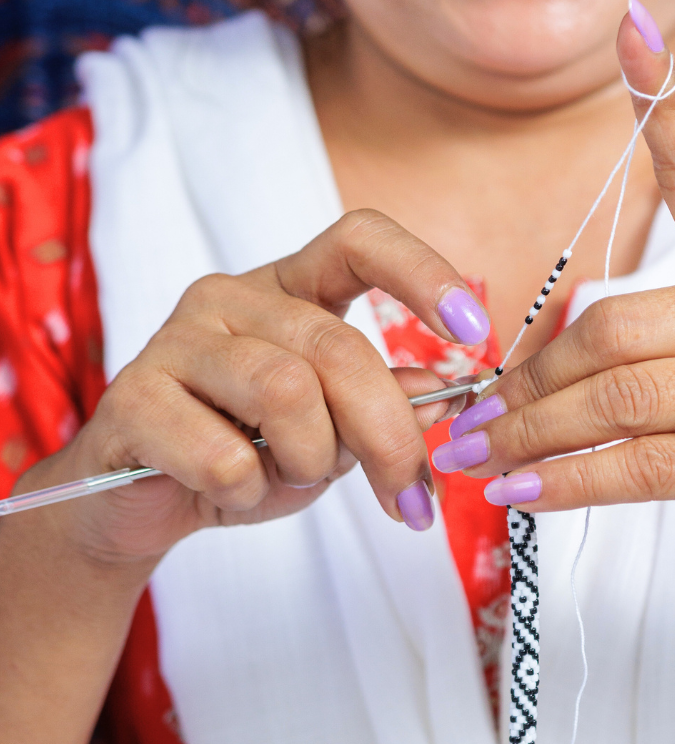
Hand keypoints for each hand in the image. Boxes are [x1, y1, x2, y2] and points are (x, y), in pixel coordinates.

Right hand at [25, 210, 490, 569]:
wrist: (138, 504)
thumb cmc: (243, 454)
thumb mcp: (331, 433)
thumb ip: (382, 408)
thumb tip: (447, 399)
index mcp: (289, 289)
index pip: (360, 239)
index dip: (422, 273)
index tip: (473, 332)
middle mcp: (231, 296)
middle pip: (338, 348)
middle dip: (388, 436)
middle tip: (410, 499)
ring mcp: (176, 339)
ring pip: (285, 394)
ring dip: (308, 462)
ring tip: (288, 479)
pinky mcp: (133, 397)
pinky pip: (224, 455)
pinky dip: (247, 492)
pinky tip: (228, 492)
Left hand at [436, 9, 674, 574]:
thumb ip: (645, 322)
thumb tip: (529, 346)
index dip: (664, 98)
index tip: (630, 22)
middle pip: (615, 327)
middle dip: (530, 378)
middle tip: (471, 415)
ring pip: (623, 399)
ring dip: (533, 434)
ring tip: (476, 456)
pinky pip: (648, 468)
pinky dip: (571, 483)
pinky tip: (519, 493)